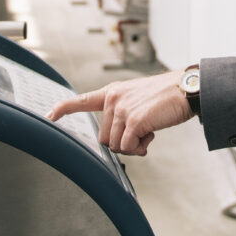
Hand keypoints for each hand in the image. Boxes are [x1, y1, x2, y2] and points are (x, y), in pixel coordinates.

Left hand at [47, 71, 192, 155]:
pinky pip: (129, 146)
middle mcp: (114, 99)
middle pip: (103, 137)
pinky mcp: (134, 120)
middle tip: (141, 133)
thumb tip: (118, 140)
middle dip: (122, 141)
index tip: (49, 116)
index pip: (82, 100)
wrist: (186, 89)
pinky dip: (140, 147)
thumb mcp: (138, 99)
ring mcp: (122, 109)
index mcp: (113, 92)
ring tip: (149, 130)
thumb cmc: (166, 96)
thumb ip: (123, 113)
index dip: (63, 109)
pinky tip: (152, 134)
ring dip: (133, 145)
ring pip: (115, 145)